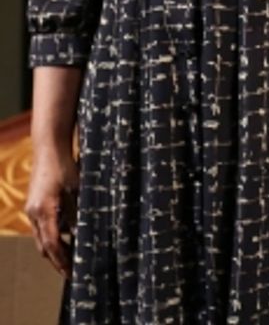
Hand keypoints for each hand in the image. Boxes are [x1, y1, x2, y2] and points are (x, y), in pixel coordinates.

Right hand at [25, 141, 77, 277]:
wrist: (49, 149)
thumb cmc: (65, 166)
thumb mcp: (77, 189)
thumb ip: (78, 212)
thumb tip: (83, 235)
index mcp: (44, 210)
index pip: (53, 243)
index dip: (62, 260)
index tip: (72, 272)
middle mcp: (34, 213)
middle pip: (44, 246)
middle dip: (57, 260)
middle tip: (72, 272)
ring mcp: (32, 210)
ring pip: (42, 238)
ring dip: (56, 249)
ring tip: (72, 258)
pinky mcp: (35, 205)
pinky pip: (43, 227)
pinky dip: (54, 236)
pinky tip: (69, 237)